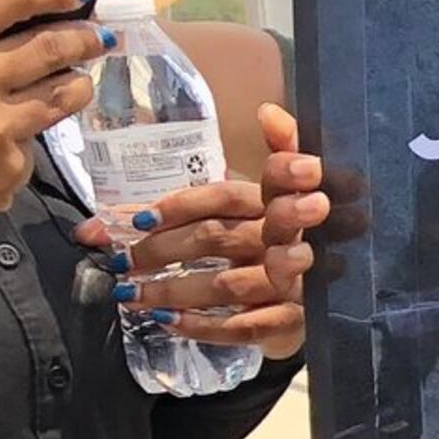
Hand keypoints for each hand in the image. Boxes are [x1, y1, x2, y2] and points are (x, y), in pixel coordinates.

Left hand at [77, 104, 328, 361]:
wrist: (317, 293)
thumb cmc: (274, 238)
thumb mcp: (256, 197)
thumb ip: (226, 168)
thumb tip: (265, 110)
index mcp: (275, 199)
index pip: (224, 195)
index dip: (179, 206)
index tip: (136, 221)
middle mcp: (286, 237)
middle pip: (217, 238)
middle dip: (163, 251)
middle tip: (122, 260)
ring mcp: (293, 283)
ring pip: (227, 285)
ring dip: (173, 289)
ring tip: (129, 293)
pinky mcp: (293, 320)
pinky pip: (245, 328)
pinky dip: (204, 326)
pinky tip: (168, 321)